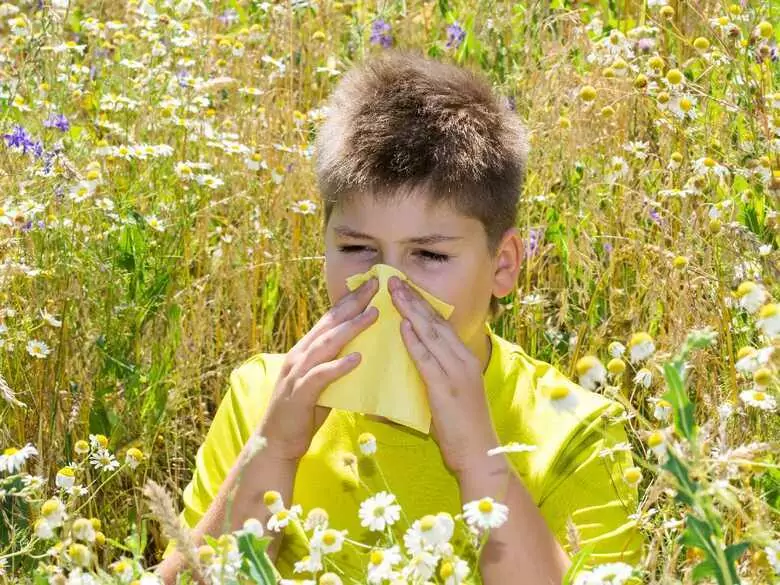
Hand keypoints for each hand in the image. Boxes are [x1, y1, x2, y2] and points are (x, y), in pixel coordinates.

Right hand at [259, 277, 378, 461]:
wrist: (276, 441)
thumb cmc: (302, 413)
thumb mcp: (322, 383)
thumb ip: (335, 365)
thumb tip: (361, 352)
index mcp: (306, 351)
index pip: (330, 320)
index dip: (349, 301)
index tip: (370, 285)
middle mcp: (300, 355)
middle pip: (329, 324)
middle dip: (353, 304)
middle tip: (375, 286)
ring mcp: (298, 373)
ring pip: (327, 344)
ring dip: (351, 328)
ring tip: (373, 315)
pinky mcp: (300, 394)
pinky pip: (321, 376)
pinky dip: (339, 366)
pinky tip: (357, 358)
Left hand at [389, 276, 499, 474]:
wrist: (480, 455)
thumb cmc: (462, 430)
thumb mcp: (450, 395)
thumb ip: (433, 376)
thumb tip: (410, 363)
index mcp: (465, 359)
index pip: (441, 324)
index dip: (422, 304)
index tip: (405, 287)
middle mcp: (463, 360)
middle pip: (436, 322)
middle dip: (413, 299)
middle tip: (394, 279)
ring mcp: (457, 373)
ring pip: (431, 334)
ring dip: (410, 311)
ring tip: (393, 292)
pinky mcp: (447, 389)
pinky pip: (427, 360)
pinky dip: (414, 341)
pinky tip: (402, 326)